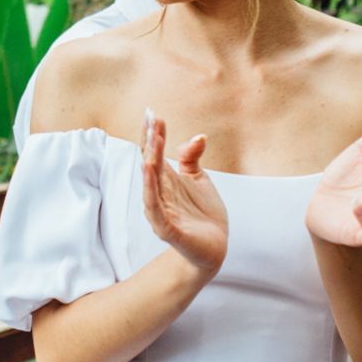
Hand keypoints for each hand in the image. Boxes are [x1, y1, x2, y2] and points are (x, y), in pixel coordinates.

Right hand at [139, 110, 227, 278]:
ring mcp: (161, 211)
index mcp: (165, 180)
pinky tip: (149, 171)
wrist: (213, 248)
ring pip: (150, 183)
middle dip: (150, 141)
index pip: (154, 152)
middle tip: (151, 118)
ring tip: (152, 139)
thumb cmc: (202, 214)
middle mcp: (159, 193)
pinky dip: (150, 189)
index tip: (152, 113)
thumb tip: (198, 137)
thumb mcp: (199, 179)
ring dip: (150, 160)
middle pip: (149, 162)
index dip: (153, 133)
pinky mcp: (167, 228)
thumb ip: (192, 158)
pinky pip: (155, 207)